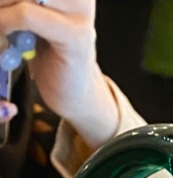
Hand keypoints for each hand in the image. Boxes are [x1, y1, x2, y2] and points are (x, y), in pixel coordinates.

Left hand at [0, 0, 118, 146]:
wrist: (72, 89)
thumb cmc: (49, 47)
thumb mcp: (31, 9)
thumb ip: (18, 0)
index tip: (4, 6)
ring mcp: (80, 11)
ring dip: (0, 7)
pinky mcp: (75, 35)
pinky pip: (27, 15)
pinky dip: (5, 21)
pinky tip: (2, 33)